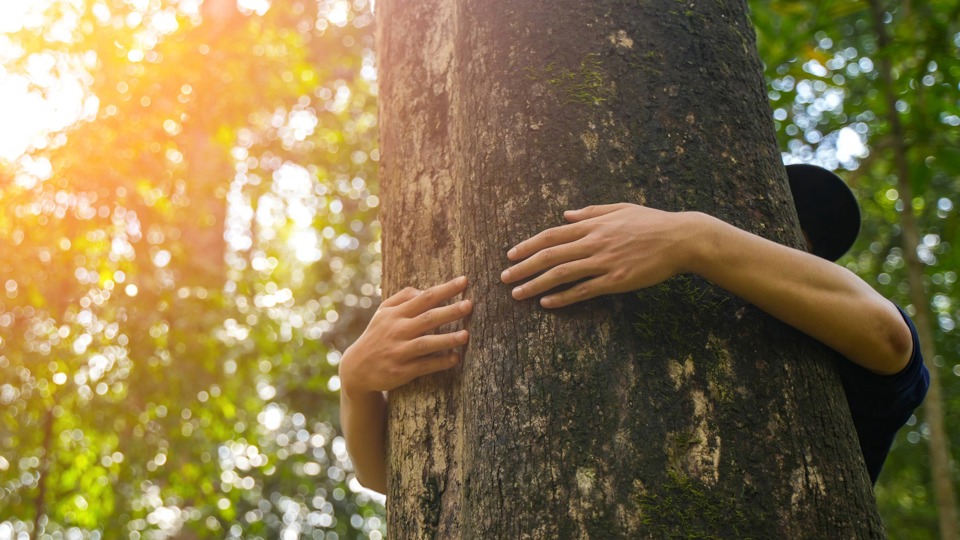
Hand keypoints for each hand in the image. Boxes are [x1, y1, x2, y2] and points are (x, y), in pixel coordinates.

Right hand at [339, 276, 471, 395]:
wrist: (357, 368)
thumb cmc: (377, 335)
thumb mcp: (383, 313)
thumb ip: (402, 298)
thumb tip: (424, 290)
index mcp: (395, 314)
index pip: (424, 298)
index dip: (445, 289)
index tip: (464, 281)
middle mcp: (397, 330)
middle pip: (427, 318)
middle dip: (449, 311)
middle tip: (469, 305)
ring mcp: (399, 351)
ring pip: (426, 343)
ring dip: (447, 339)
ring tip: (466, 335)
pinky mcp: (400, 371)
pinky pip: (424, 365)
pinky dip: (440, 362)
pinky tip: (456, 358)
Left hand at [500, 203, 700, 307]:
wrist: (681, 239)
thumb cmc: (651, 223)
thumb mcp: (620, 209)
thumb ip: (590, 212)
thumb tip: (565, 214)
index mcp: (593, 225)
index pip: (551, 235)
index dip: (528, 245)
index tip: (511, 255)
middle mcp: (593, 242)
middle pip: (550, 255)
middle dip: (523, 267)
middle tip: (505, 278)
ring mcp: (604, 262)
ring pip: (561, 273)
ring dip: (536, 284)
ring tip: (518, 294)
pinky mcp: (616, 280)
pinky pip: (583, 290)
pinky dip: (563, 297)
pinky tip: (547, 303)